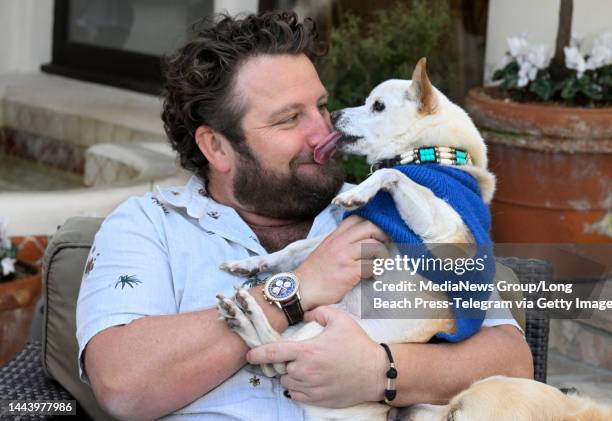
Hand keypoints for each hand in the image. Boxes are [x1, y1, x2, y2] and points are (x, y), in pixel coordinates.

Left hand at [246, 306, 386, 407]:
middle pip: (280, 370)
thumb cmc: (358, 345)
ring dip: (290, 376)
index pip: (273, 353)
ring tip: (302, 368)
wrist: (376, 372)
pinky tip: (308, 380)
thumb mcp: (340, 319)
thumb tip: (305, 313)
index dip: (257, 354)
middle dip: (282, 363)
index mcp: (308, 351)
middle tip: (294, 357)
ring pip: (287, 384)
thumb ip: (318, 312)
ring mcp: (312, 388)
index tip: (249, 354)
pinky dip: (297, 389)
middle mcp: (306, 371)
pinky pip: (297, 396)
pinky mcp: (318, 400)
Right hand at [297, 215, 389, 309]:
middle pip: (370, 227)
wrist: (301, 290)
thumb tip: (360, 242)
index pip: (356, 218)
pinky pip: (372, 265)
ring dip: (383, 254)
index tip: (377, 233)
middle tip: (386, 244)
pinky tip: (374, 275)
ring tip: (382, 262)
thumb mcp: (325, 250)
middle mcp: (340, 243)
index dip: (371, 222)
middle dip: (383, 235)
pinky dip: (377, 270)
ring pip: (374, 245)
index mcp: (334, 236)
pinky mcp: (350, 272)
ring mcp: (345, 256)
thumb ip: (340, 243)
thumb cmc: (314, 273)